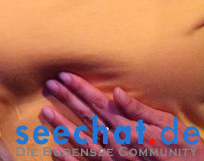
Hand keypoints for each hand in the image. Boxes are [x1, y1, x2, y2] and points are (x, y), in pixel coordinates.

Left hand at [40, 72, 197, 157]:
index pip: (100, 104)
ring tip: (45, 112)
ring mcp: (115, 160)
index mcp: (131, 129)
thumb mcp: (168, 125)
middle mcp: (120, 145)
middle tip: (48, 86)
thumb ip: (140, 111)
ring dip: (62, 127)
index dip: (80, 89)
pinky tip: (54, 151)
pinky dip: (70, 160)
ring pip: (83, 141)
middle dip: (66, 100)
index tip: (63, 76)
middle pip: (87, 118)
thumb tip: (118, 93)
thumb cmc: (183, 148)